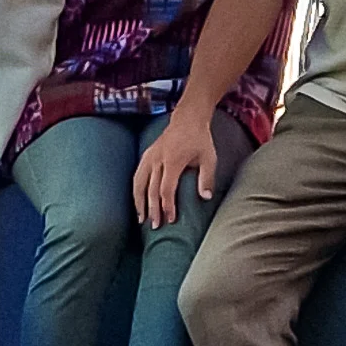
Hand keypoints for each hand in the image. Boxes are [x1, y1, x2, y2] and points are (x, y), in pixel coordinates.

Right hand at [133, 104, 217, 227]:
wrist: (188, 119)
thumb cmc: (200, 140)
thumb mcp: (209, 157)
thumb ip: (207, 178)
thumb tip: (206, 198)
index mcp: (173, 160)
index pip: (166, 188)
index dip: (167, 205)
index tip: (171, 219)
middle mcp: (158, 158)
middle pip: (152, 189)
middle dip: (153, 209)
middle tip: (156, 226)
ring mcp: (150, 156)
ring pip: (139, 183)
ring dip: (139, 202)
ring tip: (141, 219)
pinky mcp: (146, 154)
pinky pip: (137, 175)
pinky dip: (136, 190)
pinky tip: (138, 203)